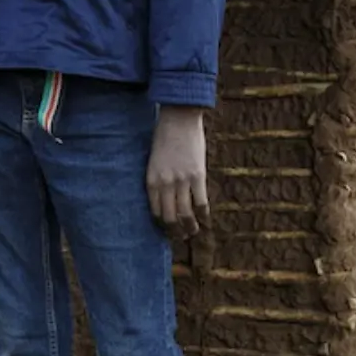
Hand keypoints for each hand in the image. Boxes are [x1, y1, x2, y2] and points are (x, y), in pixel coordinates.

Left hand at [147, 107, 210, 240]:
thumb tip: (164, 196)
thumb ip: (158, 179)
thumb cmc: (163, 137)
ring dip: (189, 228)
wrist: (178, 118)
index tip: (166, 230)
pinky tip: (205, 219)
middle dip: (174, 231)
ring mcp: (181, 181)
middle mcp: (164, 184)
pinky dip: (203, 214)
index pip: (155, 211)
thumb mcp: (153, 161)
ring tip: (192, 233)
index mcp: (151, 180)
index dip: (161, 224)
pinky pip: (201, 202)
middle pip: (169, 217)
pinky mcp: (198, 176)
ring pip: (185, 214)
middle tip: (179, 238)